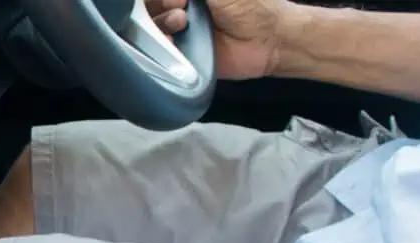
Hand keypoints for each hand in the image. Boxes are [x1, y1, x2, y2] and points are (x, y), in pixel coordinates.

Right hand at [148, 0, 293, 79]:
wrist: (269, 40)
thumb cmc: (252, 8)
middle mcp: (182, 13)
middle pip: (149, 12)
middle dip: (157, 7)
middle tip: (178, 6)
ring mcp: (182, 36)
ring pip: (152, 33)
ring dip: (160, 26)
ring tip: (180, 23)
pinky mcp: (184, 59)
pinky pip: (162, 57)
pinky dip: (162, 51)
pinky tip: (173, 44)